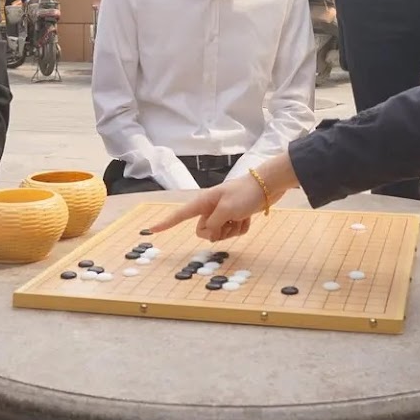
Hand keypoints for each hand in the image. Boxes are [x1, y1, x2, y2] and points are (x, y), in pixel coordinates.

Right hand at [150, 179, 264, 241]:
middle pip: (203, 230)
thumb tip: (208, 232)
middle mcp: (211, 208)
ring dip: (231, 230)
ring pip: (219, 233)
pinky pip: (234, 232)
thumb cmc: (246, 194)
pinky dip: (241, 228)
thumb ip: (213, 224)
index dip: (166, 223)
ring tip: (241, 217)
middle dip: (217, 232)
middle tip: (229, 221)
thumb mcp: (226, 210)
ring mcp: (224, 212)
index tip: (151, 230)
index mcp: (204, 202)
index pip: (180, 215)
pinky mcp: (236, 216)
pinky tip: (248, 217)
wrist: (269, 185)